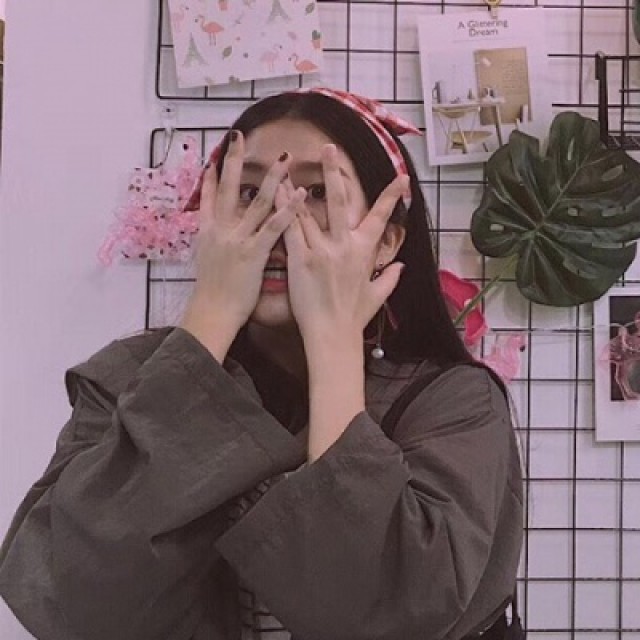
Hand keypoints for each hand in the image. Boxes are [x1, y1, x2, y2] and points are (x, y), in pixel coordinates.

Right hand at [180, 132, 298, 360]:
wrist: (211, 313)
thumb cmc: (211, 296)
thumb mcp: (206, 265)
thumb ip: (214, 247)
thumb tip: (217, 241)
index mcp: (208, 234)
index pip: (208, 199)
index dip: (210, 177)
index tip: (213, 158)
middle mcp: (220, 230)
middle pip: (227, 189)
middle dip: (232, 161)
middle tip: (237, 137)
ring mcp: (237, 239)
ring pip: (255, 202)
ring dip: (270, 178)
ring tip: (283, 158)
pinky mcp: (253, 252)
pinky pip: (274, 226)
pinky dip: (287, 208)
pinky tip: (299, 193)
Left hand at [283, 143, 407, 351]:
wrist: (333, 335)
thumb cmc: (354, 318)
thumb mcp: (377, 296)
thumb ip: (390, 278)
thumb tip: (401, 266)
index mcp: (364, 252)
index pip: (380, 217)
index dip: (392, 196)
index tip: (402, 178)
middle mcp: (344, 245)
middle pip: (339, 201)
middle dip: (334, 173)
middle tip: (329, 148)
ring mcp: (321, 250)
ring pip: (308, 211)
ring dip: (298, 185)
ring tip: (289, 163)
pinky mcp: (300, 259)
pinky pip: (291, 229)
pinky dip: (284, 211)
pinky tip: (277, 193)